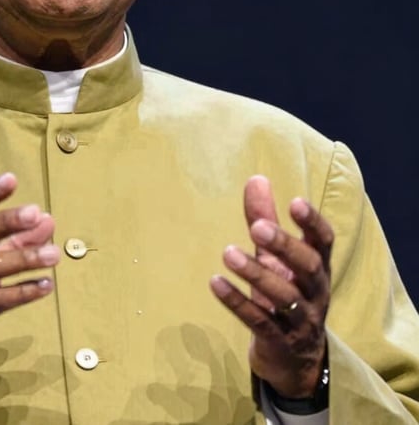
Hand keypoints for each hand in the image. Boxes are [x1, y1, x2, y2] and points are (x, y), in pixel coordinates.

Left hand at [209, 175, 332, 397]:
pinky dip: (237, 302)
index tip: (295, 202)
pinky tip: (215, 283)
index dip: (312, 223)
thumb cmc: (284, 294)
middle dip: (284, 246)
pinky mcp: (278, 341)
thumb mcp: (275, 258)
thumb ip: (265, 218)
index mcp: (316, 269)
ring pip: (284, 297)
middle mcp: (314, 293)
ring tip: (227, 253)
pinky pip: (259, 321)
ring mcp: (299, 320)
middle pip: (308, 267)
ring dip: (256, 274)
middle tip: (256, 228)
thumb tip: (256, 178)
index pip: (323, 243)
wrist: (293, 361)